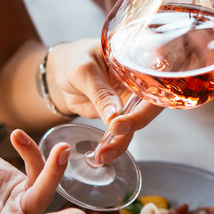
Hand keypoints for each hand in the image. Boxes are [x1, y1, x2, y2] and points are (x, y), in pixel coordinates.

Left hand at [46, 39, 162, 163]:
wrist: (61, 70)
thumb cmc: (74, 59)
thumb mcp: (83, 71)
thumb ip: (99, 92)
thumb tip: (115, 116)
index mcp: (139, 65)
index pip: (153, 87)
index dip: (143, 106)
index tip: (119, 122)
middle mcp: (142, 84)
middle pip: (148, 109)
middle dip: (133, 127)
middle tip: (113, 137)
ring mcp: (132, 101)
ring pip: (136, 125)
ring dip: (122, 142)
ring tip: (103, 154)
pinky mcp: (122, 115)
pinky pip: (123, 132)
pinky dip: (114, 144)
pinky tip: (102, 154)